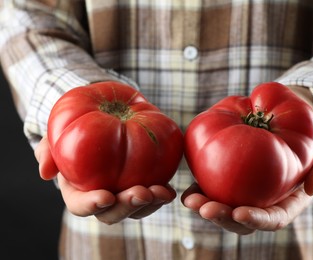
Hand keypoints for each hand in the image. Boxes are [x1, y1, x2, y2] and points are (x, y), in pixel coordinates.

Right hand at [34, 136, 175, 223]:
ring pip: (136, 209)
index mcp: (78, 191)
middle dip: (127, 207)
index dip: (91, 205)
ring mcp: (123, 193)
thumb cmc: (75, 129)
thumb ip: (47, 151)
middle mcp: (102, 197)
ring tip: (162, 192)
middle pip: (112, 214)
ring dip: (150, 204)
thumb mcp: (56, 134)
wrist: (102, 119)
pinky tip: (170, 189)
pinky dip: (161, 195)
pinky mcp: (142, 185)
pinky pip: (152, 197)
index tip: (105, 196)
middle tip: (141, 193)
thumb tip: (45, 172)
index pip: (81, 206)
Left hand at [182, 88, 312, 233]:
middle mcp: (263, 199)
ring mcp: (244, 189)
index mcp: (287, 202)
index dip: (257, 220)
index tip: (240, 213)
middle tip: (205, 208)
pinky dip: (199, 185)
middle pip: (241, 218)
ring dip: (204, 204)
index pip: (273, 218)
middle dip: (222, 218)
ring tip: (189, 199)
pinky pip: (212, 182)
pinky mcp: (229, 173)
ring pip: (222, 204)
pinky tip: (187, 183)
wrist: (292, 117)